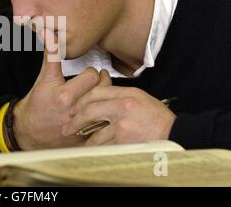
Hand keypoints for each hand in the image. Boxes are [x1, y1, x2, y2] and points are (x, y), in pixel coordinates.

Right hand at [13, 29, 99, 149]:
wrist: (28, 132)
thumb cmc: (36, 105)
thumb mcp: (43, 78)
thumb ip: (50, 55)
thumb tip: (49, 33)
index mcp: (64, 95)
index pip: (92, 76)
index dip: (92, 72)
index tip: (89, 73)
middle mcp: (73, 111)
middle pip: (102, 90)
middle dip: (102, 83)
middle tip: (99, 81)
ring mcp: (80, 126)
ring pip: (106, 107)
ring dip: (106, 99)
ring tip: (101, 93)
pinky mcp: (84, 138)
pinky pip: (104, 125)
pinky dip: (105, 117)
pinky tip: (100, 112)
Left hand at [62, 82, 176, 145]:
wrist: (176, 134)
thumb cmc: (158, 118)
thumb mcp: (140, 98)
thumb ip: (119, 96)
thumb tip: (98, 97)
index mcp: (127, 94)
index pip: (96, 93)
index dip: (81, 101)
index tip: (73, 109)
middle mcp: (123, 107)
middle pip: (90, 110)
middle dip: (75, 120)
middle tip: (67, 127)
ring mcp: (123, 125)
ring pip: (95, 132)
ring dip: (86, 139)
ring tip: (81, 142)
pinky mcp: (124, 141)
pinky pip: (105, 146)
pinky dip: (98, 149)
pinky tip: (94, 150)